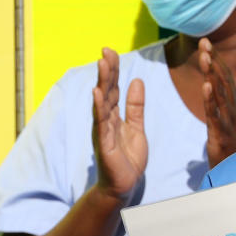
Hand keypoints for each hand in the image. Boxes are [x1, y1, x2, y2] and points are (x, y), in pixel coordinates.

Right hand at [92, 47, 146, 199]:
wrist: (124, 185)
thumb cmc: (128, 158)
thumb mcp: (137, 127)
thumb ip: (136, 106)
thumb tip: (137, 81)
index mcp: (114, 115)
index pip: (113, 87)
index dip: (113, 70)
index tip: (111, 51)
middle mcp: (105, 119)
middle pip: (106, 90)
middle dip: (107, 70)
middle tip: (106, 50)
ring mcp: (103, 130)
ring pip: (102, 102)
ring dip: (102, 82)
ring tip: (101, 64)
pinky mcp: (104, 142)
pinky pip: (101, 122)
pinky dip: (99, 107)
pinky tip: (97, 93)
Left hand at [199, 38, 235, 166]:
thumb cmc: (232, 153)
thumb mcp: (225, 127)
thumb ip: (218, 112)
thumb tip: (211, 97)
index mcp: (235, 108)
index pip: (226, 79)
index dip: (217, 60)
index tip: (207, 44)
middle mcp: (235, 111)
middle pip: (224, 81)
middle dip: (214, 60)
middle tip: (204, 42)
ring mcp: (230, 123)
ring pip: (220, 94)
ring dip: (212, 74)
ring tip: (204, 57)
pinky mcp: (222, 135)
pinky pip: (215, 115)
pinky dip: (210, 100)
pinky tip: (205, 86)